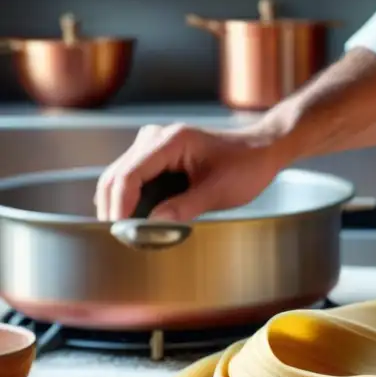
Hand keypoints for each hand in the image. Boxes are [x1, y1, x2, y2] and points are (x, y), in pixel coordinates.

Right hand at [95, 123, 283, 220]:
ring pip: (119, 177)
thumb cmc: (246, 166)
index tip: (119, 231)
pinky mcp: (155, 156)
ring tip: (128, 233)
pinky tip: (136, 220)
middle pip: (116, 175)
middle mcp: (155, 138)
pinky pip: (132, 178)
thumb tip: (152, 226)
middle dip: (114, 208)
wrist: (260, 150)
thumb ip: (185, 207)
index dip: (120, 206)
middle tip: (119, 238)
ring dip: (119, 205)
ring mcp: (153, 145)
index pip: (129, 174)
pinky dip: (130, 200)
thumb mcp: (219, 191)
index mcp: (171, 141)